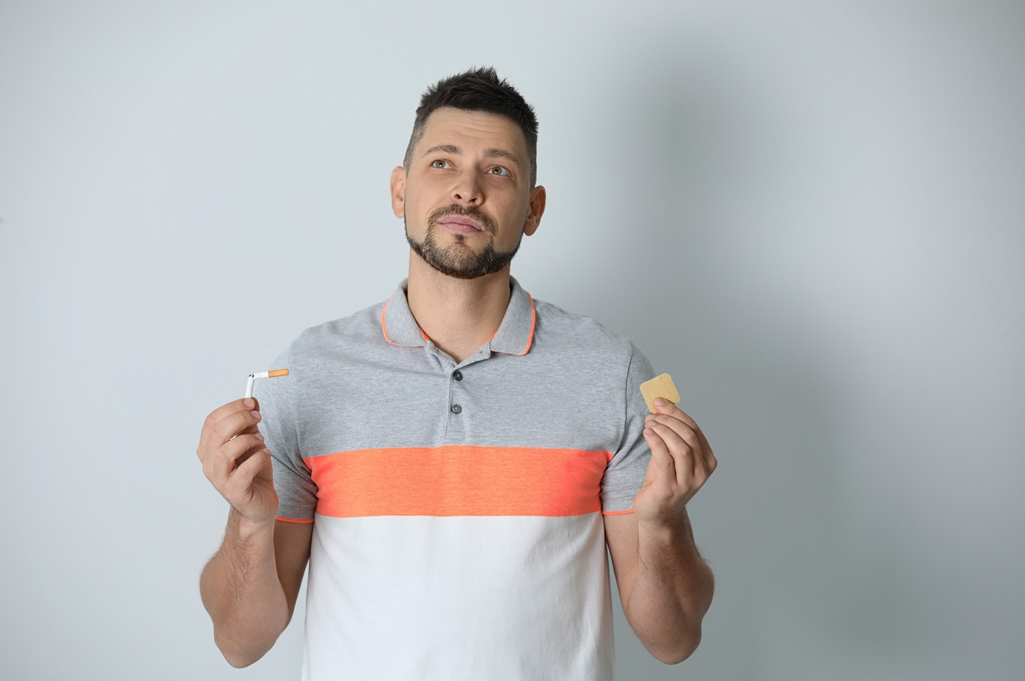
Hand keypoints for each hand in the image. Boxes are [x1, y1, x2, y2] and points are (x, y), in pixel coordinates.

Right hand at [197, 397, 278, 524]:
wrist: (259, 503)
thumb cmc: (253, 472)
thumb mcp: (252, 443)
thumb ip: (249, 424)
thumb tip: (252, 402)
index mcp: (208, 448)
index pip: (212, 421)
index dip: (232, 408)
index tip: (251, 403)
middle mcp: (209, 463)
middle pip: (217, 432)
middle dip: (241, 419)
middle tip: (258, 418)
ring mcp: (220, 479)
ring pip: (226, 451)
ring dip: (247, 440)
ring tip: (261, 440)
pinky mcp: (234, 491)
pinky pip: (244, 471)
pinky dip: (258, 458)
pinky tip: (265, 454)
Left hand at [634, 398, 716, 529]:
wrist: (657, 513)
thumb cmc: (663, 480)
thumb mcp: (671, 455)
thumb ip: (671, 435)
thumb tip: (661, 405)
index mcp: (707, 461)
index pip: (694, 429)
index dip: (676, 412)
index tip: (660, 401)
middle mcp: (702, 472)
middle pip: (688, 436)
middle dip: (668, 420)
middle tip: (652, 414)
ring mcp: (687, 482)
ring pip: (679, 446)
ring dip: (662, 429)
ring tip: (649, 423)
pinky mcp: (670, 488)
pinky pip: (664, 458)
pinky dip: (655, 441)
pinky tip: (647, 433)